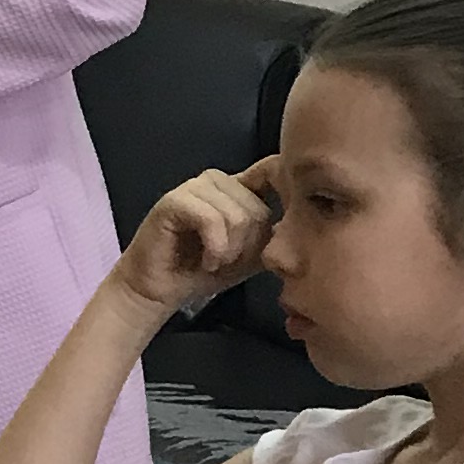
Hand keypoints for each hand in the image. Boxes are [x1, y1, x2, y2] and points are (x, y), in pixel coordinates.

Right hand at [114, 160, 280, 317]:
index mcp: (236, 188)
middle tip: (228, 260)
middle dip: (248, 245)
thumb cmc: (203, 270)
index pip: (272, 173)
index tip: (279, 232)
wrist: (160, 289)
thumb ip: (273, 235)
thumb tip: (303, 223)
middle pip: (258, 209)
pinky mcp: (173, 202)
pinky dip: (215, 249)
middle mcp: (216, 181)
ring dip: (230, 250)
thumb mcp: (250, 254)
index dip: (284, 195)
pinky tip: (206, 260)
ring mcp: (193, 188)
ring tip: (214, 260)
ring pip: (238, 215)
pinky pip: (212, 220)